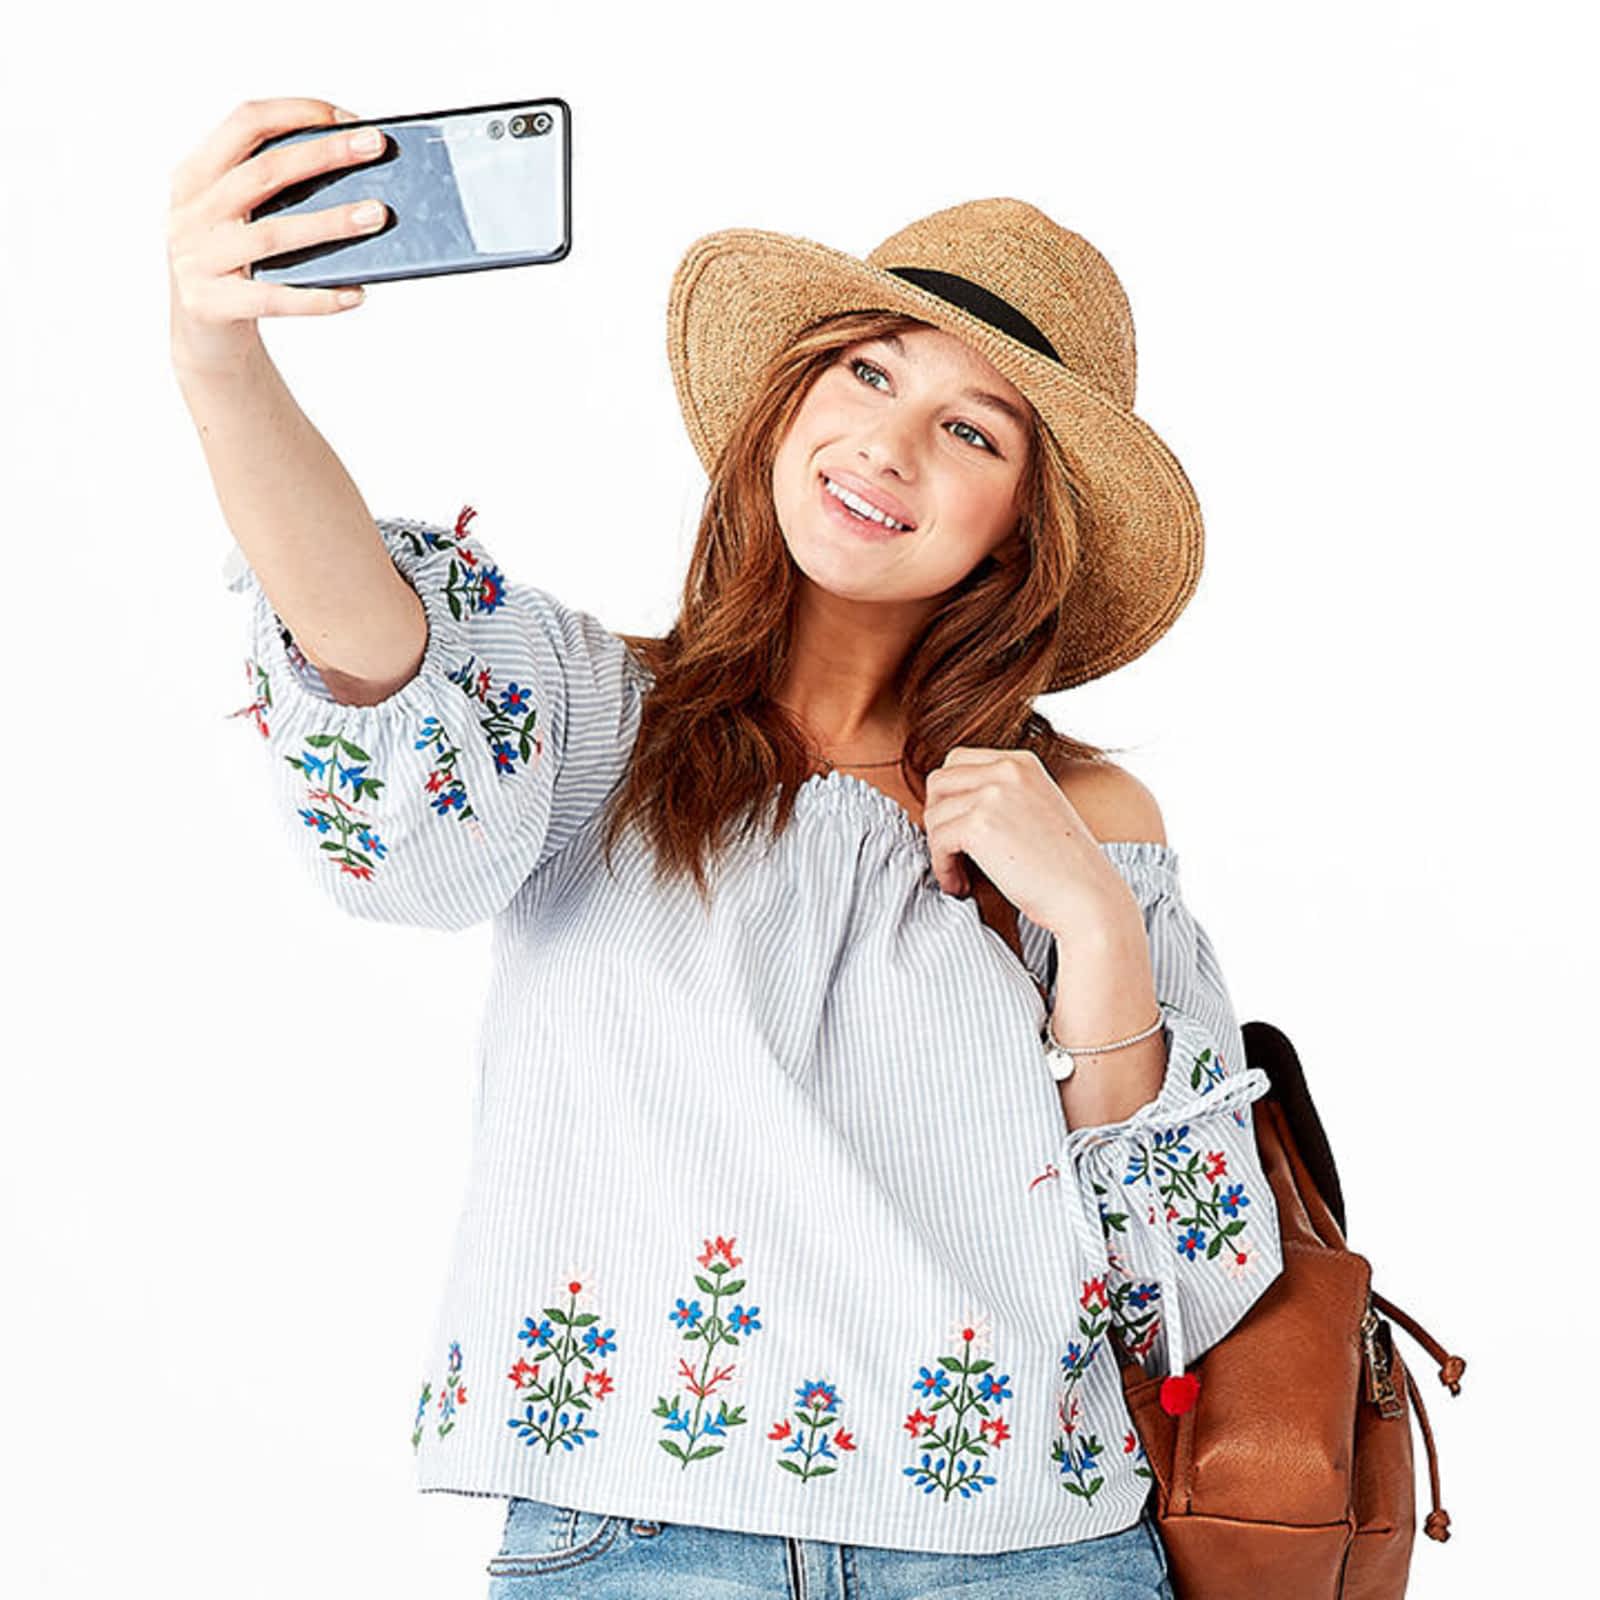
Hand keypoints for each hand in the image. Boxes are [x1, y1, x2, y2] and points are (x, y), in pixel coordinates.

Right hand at [167, 97, 388, 372]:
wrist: (203, 340)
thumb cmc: (237, 269)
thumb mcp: (242, 220)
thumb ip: (277, 194)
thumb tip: (360, 175)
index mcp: (195, 176)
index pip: (245, 123)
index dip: (296, 113)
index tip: (349, 118)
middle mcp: (190, 212)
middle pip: (264, 172)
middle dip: (325, 154)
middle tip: (377, 147)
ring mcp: (197, 259)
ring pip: (273, 234)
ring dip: (330, 222)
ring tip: (378, 215)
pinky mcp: (211, 304)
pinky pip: (274, 299)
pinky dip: (318, 297)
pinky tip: (356, 293)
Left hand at [923, 748, 1140, 940]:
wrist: (1088, 897)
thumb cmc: (1063, 867)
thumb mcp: (1035, 810)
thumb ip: (999, 796)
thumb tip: (944, 805)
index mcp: (1022, 762)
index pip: (958, 760)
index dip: (949, 797)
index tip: (957, 828)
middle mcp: (1007, 769)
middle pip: (938, 781)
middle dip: (937, 817)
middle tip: (950, 850)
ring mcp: (992, 795)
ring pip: (933, 814)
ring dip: (939, 848)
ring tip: (958, 875)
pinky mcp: (980, 825)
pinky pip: (938, 841)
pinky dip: (942, 867)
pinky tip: (959, 886)